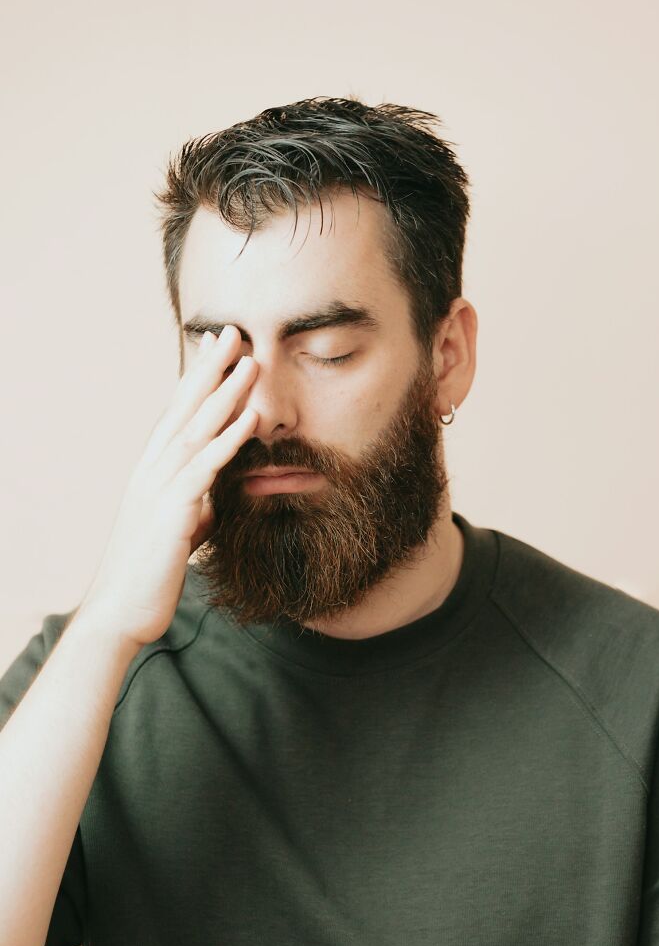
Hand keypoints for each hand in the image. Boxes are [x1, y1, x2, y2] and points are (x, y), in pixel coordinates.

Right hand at [79, 325, 257, 646]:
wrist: (121, 614)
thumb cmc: (149, 573)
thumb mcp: (179, 530)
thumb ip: (196, 506)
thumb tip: (214, 498)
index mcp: (152, 471)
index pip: (177, 414)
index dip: (198, 378)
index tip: (219, 347)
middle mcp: (151, 471)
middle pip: (183, 409)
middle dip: (210, 369)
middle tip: (234, 331)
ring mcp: (158, 489)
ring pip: (195, 431)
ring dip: (225, 394)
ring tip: (250, 362)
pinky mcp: (171, 514)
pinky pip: (203, 470)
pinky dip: (228, 442)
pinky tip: (249, 420)